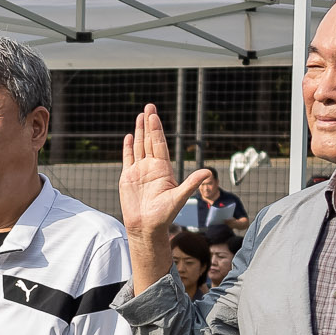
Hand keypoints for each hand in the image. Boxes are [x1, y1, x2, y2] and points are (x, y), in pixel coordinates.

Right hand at [120, 105, 214, 240]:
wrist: (146, 227)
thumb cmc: (163, 216)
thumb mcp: (179, 198)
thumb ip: (191, 183)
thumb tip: (208, 172)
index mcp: (163, 169)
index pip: (160, 144)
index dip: (157, 129)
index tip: (155, 115)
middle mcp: (152, 167)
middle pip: (150, 140)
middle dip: (149, 124)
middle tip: (149, 107)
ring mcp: (139, 171)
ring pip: (139, 146)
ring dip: (139, 131)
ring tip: (140, 115)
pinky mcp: (127, 177)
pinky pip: (128, 158)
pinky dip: (128, 147)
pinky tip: (129, 136)